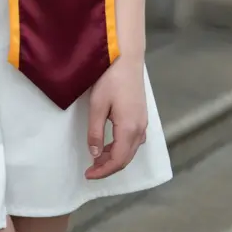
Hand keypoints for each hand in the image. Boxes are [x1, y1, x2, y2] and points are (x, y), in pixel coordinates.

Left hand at [85, 54, 147, 179]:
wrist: (127, 57)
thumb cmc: (110, 78)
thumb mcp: (97, 105)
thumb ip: (95, 132)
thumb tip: (95, 155)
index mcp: (129, 128)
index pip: (118, 160)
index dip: (103, 171)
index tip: (88, 175)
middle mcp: (140, 128)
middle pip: (126, 158)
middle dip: (108, 167)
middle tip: (91, 169)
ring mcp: (143, 121)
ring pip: (131, 149)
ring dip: (115, 157)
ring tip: (97, 158)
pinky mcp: (141, 114)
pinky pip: (134, 140)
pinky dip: (122, 147)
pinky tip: (111, 143)